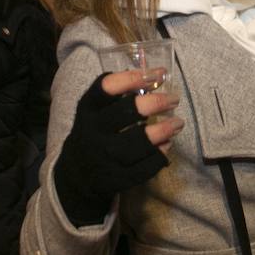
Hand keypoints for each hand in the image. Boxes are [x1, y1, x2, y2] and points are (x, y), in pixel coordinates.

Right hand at [52, 70, 182, 225]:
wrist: (77, 175)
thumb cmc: (95, 131)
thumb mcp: (94, 110)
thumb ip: (118, 92)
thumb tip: (157, 74)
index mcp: (87, 109)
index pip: (105, 88)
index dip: (132, 78)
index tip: (157, 74)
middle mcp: (92, 132)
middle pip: (126, 113)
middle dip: (156, 103)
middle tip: (173, 100)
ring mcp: (103, 158)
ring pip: (138, 143)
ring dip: (163, 130)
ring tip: (177, 123)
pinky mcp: (115, 180)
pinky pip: (143, 168)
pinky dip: (159, 155)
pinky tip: (167, 145)